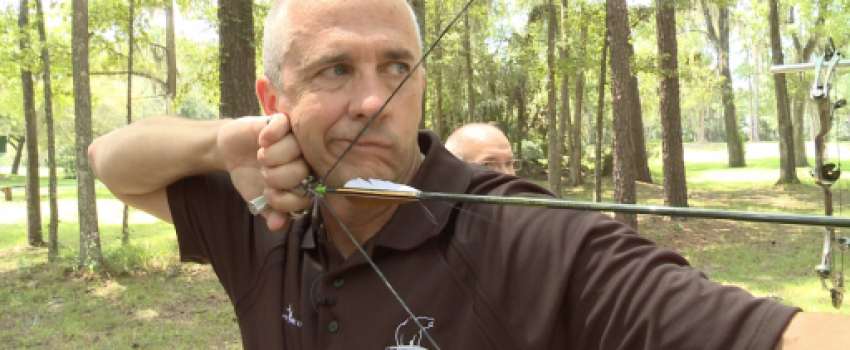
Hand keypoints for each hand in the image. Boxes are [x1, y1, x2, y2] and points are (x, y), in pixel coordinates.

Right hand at [257, 113, 312, 229]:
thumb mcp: (257, 200)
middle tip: (264, 173)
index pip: (306, 195)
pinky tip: (261, 140)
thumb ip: (271, 213)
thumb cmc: (251, 176)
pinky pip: (283, 125)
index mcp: (302, 181)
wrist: (231, 152)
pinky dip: (271, 135)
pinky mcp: (281, 121)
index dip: (285, 200)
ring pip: (293, 149)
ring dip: (270, 156)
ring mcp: (294, 138)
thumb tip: (278, 226)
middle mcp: (303, 160)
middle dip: (276, 177)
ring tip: (260, 155)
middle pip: (300, 171)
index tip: (267, 195)